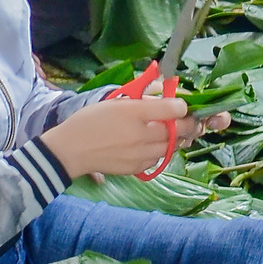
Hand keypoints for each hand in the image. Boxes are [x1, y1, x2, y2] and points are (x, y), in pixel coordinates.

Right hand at [48, 88, 181, 179]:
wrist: (72, 150)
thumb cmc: (91, 121)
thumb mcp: (115, 102)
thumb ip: (141, 98)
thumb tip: (163, 94)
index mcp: (133, 112)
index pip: (171, 109)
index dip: (182, 107)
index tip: (182, 106)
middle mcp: (139, 135)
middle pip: (177, 131)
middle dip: (188, 125)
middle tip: (190, 121)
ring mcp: (139, 154)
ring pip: (170, 147)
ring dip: (175, 139)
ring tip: (171, 132)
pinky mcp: (136, 168)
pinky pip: (158, 159)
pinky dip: (160, 152)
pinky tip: (153, 145)